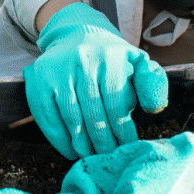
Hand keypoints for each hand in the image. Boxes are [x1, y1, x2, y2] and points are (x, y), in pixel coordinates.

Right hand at [25, 2, 167, 159]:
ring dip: (82, 144)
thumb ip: (152, 83)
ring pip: (71, 118)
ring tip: (91, 157)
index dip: (122, 131)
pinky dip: (59, 139)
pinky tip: (70, 150)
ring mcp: (58, 70)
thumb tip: (154, 109)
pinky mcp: (38, 80)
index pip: (116, 103)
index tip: (127, 147)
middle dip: (103, 142)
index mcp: (110, 57)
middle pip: (93, 114)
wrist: (76, 35)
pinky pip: (48, 117)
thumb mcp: (136, 63)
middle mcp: (82, 60)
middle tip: (108, 157)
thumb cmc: (110, 59)